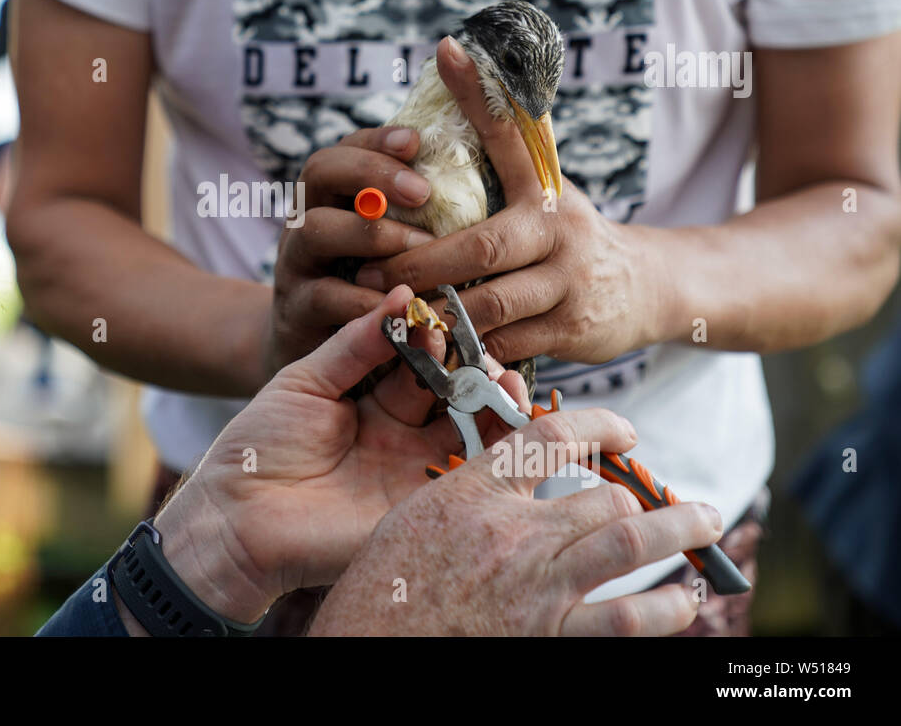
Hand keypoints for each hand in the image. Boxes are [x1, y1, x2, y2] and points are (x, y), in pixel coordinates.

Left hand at [153, 285, 529, 624]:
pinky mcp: (420, 511)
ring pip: (476, 436)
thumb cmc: (258, 448)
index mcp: (375, 407)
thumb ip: (355, 343)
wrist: (235, 518)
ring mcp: (414, 476)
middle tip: (485, 352)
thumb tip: (401, 293)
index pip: (423, 366)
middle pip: (458, 399)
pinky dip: (499, 452)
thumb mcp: (306, 381)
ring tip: (507, 381)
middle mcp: (402, 440)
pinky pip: (471, 481)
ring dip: (497, 407)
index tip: (446, 318)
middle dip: (478, 372)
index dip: (439, 342)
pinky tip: (510, 421)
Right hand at [263, 126, 439, 381]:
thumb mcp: (388, 247)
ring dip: (372, 234)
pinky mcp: (296, 310)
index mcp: (329, 196)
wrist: (315, 353)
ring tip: (420, 247)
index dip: (377, 141)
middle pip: (320, 171)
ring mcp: (294, 263)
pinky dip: (365, 299)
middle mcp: (305, 218)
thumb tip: (482, 181)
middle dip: (374, 174)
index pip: (346, 147)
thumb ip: (416, 217)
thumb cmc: (369, 291)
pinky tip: (403, 302)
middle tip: (422, 192)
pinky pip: (323, 296)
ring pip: (316, 229)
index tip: (415, 142)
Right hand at [310, 407, 722, 635]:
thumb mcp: (414, 521)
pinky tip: (683, 599)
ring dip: (678, 530)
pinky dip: (666, 606)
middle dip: (645, 496)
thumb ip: (469, 494)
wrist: (369, 647)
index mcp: (469, 494)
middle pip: (601, 494)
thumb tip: (518, 479)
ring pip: (628, 539)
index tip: (623, 433)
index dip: (600, 425)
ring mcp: (534, 586)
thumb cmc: (381, 594)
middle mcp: (509, 532)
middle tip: (671, 500)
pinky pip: (626, 617)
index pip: (548, 436)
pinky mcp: (548, 635)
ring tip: (705, 523)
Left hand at [354, 37, 674, 364]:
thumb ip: (506, 156)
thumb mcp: (545, 188)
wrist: (648, 289)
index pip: (511, 130)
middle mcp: (560, 229)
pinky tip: (433, 346)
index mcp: (545, 186)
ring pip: (489, 303)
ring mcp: (570, 283)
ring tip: (391, 309)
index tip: (448, 48)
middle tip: (367, 267)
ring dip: (436, 311)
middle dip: (419, 263)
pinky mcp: (572, 330)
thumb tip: (459, 72)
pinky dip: (466, 347)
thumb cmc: (567, 235)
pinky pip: (504, 344)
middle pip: (481, 247)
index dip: (478, 92)